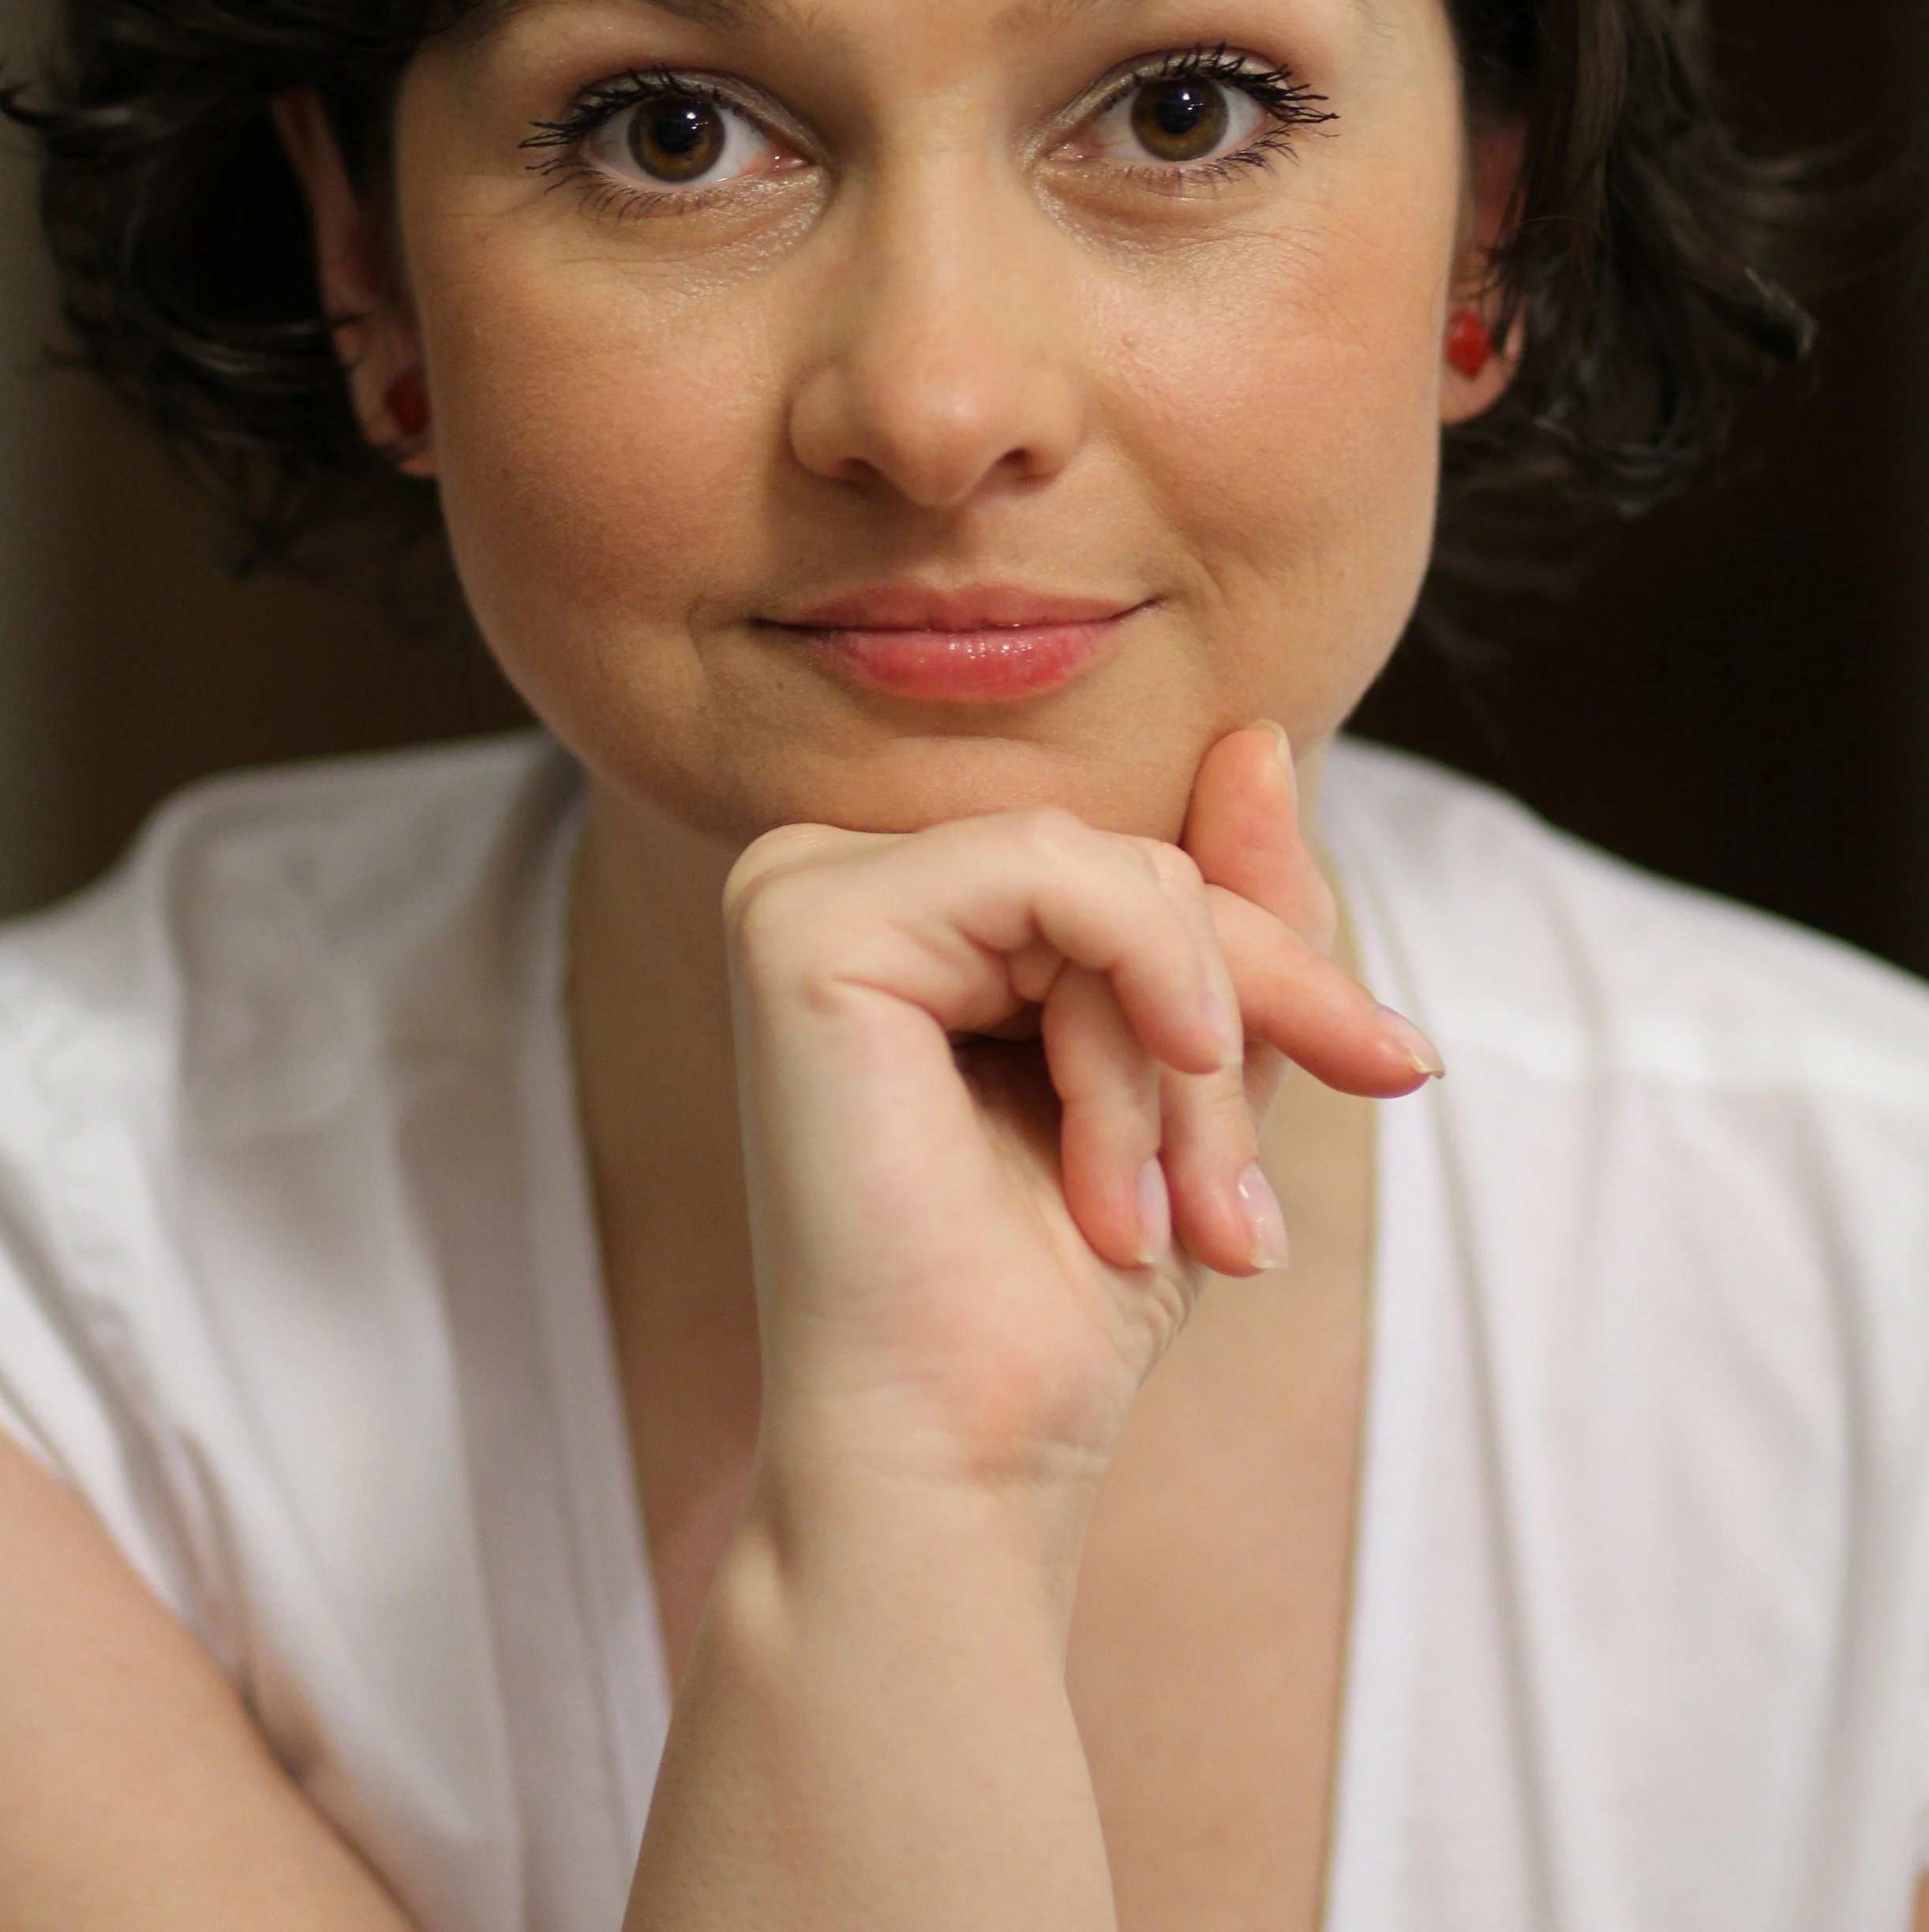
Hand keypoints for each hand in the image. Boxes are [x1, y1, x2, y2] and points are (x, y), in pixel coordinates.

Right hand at [722, 725, 1436, 1536]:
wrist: (959, 1461)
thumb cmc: (1055, 1294)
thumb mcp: (1193, 1075)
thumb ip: (1225, 909)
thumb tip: (1256, 738)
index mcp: (907, 912)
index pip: (1135, 867)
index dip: (1270, 971)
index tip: (1396, 1066)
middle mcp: (833, 877)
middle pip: (1131, 866)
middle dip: (1225, 1037)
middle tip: (1237, 1220)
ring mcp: (803, 886)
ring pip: (1107, 876)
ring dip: (1180, 1064)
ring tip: (1167, 1218)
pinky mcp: (803, 918)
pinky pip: (1055, 872)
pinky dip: (1137, 1004)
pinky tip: (1123, 1156)